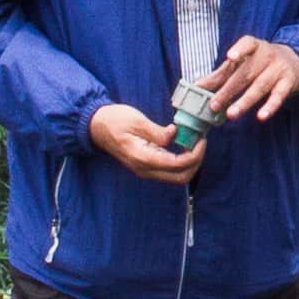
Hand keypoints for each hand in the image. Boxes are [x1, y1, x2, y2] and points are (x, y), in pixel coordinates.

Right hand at [87, 104, 206, 184]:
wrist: (97, 127)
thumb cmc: (115, 120)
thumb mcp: (136, 121)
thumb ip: (157, 131)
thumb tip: (175, 134)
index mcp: (143, 158)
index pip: (177, 165)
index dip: (194, 154)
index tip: (200, 139)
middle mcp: (145, 169)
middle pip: (181, 178)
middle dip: (196, 162)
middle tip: (201, 142)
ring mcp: (146, 170)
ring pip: (176, 176)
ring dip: (190, 163)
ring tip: (194, 143)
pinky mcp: (147, 166)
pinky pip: (169, 170)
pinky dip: (181, 161)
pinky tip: (184, 145)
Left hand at [204, 36, 298, 123]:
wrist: (295, 62)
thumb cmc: (261, 63)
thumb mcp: (243, 63)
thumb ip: (220, 74)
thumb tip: (196, 86)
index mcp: (254, 46)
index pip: (247, 44)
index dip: (240, 50)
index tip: (230, 58)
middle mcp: (268, 55)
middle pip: (246, 73)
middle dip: (229, 90)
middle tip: (214, 105)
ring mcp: (279, 69)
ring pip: (260, 86)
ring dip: (245, 101)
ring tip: (231, 114)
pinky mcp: (288, 83)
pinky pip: (279, 96)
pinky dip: (270, 107)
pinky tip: (261, 117)